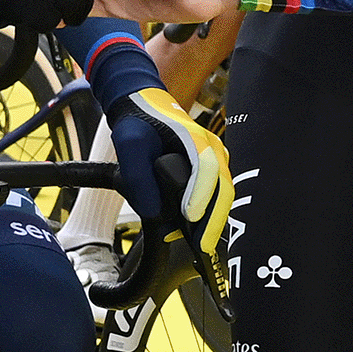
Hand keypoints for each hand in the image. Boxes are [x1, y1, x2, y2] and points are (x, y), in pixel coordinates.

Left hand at [103, 82, 226, 243]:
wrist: (142, 105)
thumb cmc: (138, 122)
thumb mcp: (129, 143)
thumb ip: (138, 176)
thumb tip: (154, 213)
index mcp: (193, 136)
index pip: (206, 167)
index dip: (200, 194)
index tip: (190, 217)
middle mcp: (211, 147)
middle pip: (223, 186)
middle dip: (214, 219)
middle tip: (203, 246)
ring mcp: (215, 157)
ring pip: (223, 192)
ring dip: (215, 218)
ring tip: (202, 244)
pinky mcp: (211, 168)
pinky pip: (217, 192)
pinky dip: (212, 212)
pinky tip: (201, 231)